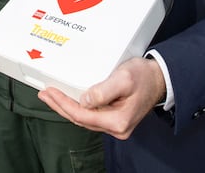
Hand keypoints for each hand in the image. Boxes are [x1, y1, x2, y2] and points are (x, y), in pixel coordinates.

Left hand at [38, 57, 165, 139]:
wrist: (160, 79)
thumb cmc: (144, 77)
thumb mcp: (124, 79)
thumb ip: (103, 91)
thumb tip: (85, 100)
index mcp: (118, 121)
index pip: (82, 115)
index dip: (63, 104)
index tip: (50, 92)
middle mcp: (116, 127)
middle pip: (80, 119)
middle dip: (60, 106)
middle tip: (44, 94)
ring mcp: (115, 124)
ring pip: (83, 118)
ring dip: (66, 107)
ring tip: (51, 96)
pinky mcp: (114, 117)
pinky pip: (89, 114)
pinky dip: (76, 106)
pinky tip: (68, 99)